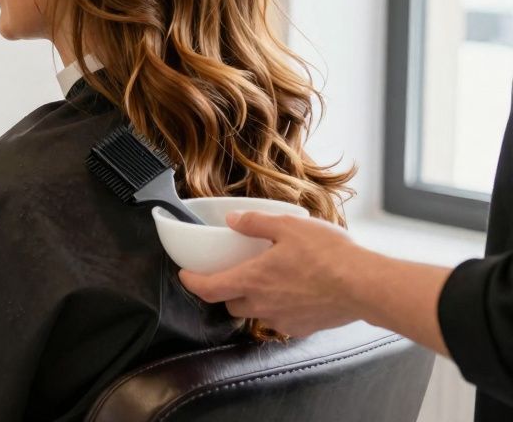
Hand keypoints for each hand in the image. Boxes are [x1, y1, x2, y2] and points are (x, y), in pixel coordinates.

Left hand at [178, 211, 366, 336]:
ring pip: (255, 313)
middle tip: (233, 273)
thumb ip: (255, 223)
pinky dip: (279, 308)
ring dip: (253, 300)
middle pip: (229, 304)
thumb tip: (232, 220)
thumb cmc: (329, 256)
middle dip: (226, 290)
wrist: (365, 286)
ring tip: (267, 281)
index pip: (207, 289)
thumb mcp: (288, 226)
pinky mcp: (302, 328)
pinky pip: (280, 320)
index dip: (191, 282)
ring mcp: (282, 320)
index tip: (185, 275)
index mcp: (252, 280)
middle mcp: (262, 305)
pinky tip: (292, 294)